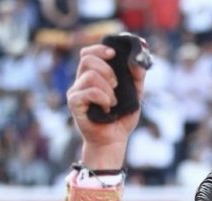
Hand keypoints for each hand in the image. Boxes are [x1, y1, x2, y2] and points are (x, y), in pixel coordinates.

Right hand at [66, 42, 146, 168]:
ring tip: (112, 103)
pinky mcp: (74, 103)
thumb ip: (137, 76)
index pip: (87, 53)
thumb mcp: (135, 94)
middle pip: (87, 59)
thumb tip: (138, 59)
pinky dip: (103, 98)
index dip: (99, 49)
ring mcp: (76, 92)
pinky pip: (89, 92)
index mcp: (93, 76)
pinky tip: (106, 109)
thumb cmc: (121, 117)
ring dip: (108, 89)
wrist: (114, 140)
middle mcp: (81, 81)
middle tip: (116, 85)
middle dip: (107, 69)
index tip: (113, 54)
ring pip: (90, 75)